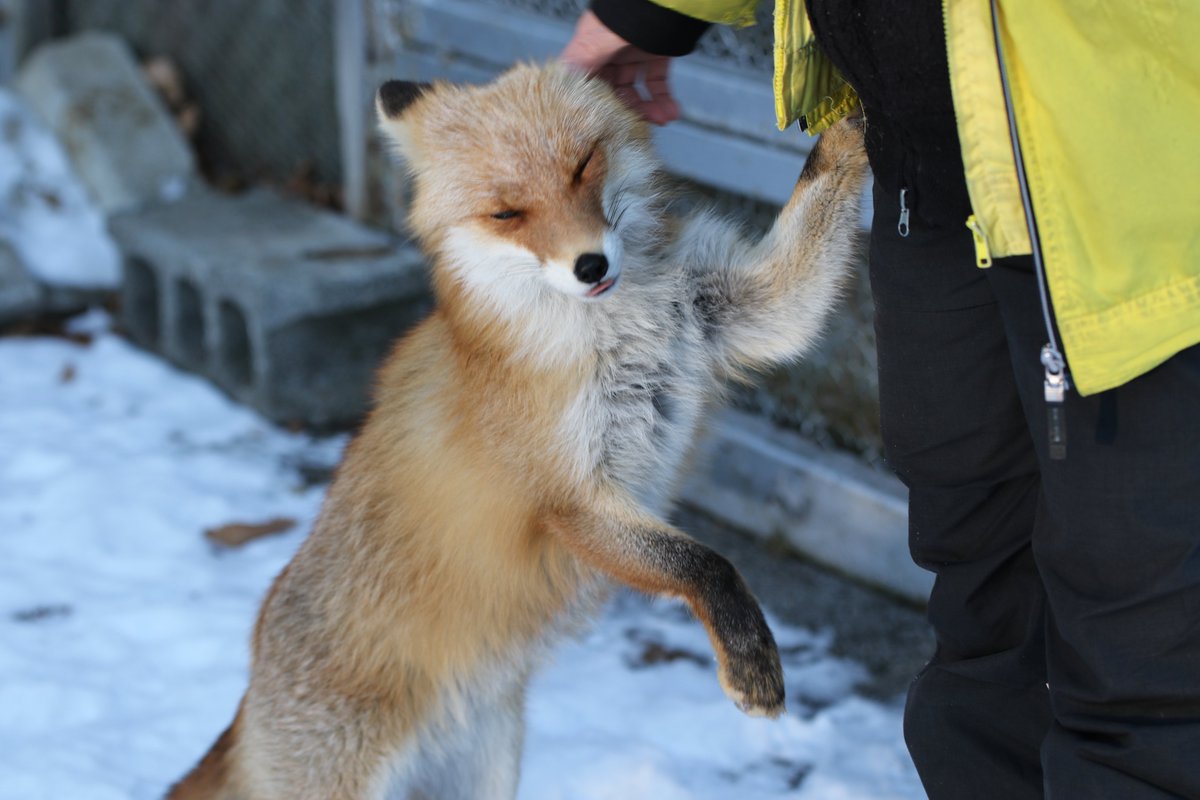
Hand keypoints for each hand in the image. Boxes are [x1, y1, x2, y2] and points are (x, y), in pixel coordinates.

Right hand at [560, 11, 680, 124]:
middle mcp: (609, 52)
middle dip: (626, 112)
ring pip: (636, 90)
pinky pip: (657, 82)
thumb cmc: (629, 11)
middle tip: (636, 127)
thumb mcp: (596, 41)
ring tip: (662, 120)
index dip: (592, 106)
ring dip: (649, 109)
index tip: (602, 126)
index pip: (585, 85)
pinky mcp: (655, 53)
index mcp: (589, 48)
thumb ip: (578, 64)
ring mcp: (632, 53)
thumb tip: (557, 87)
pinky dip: (664, 99)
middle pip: (612, 92)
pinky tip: (671, 112)